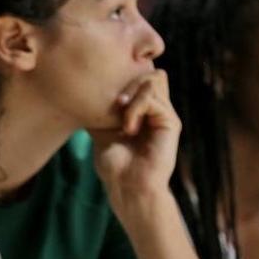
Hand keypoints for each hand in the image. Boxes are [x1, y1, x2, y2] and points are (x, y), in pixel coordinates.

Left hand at [88, 70, 180, 209]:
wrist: (126, 186)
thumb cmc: (114, 164)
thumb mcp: (101, 128)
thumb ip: (102, 107)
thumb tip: (87, 90)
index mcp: (145, 110)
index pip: (142, 76)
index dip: (125, 79)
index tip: (107, 99)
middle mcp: (158, 110)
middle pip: (150, 72)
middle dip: (128, 83)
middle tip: (115, 107)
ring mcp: (165, 115)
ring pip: (153, 79)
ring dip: (131, 96)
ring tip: (122, 121)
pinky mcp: (171, 123)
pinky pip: (153, 99)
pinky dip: (135, 109)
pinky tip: (128, 129)